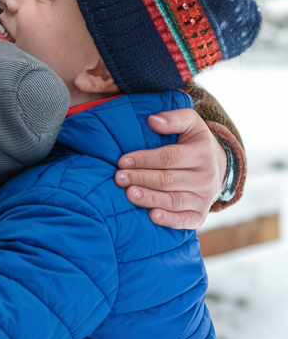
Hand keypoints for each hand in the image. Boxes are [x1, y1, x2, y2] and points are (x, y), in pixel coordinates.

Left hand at [114, 108, 224, 229]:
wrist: (219, 167)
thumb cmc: (195, 142)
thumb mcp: (191, 123)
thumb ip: (174, 118)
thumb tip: (152, 121)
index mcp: (201, 154)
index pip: (168, 158)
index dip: (144, 159)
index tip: (121, 161)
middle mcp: (205, 178)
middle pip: (168, 180)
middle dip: (141, 178)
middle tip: (119, 178)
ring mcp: (204, 199)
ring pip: (173, 200)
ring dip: (149, 198)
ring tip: (129, 194)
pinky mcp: (199, 215)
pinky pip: (185, 221)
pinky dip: (169, 220)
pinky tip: (152, 216)